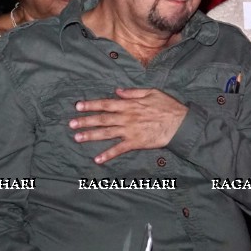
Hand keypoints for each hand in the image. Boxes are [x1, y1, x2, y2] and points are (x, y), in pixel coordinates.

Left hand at [70, 88, 188, 163]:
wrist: (180, 123)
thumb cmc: (167, 106)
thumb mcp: (151, 92)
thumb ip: (132, 92)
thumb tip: (117, 91)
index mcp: (129, 105)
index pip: (106, 104)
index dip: (91, 105)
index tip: (78, 106)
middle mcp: (126, 118)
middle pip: (102, 119)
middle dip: (85, 121)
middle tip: (71, 124)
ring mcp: (130, 131)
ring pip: (107, 133)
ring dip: (91, 136)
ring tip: (77, 138)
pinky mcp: (136, 143)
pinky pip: (119, 149)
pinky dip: (108, 154)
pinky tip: (97, 159)